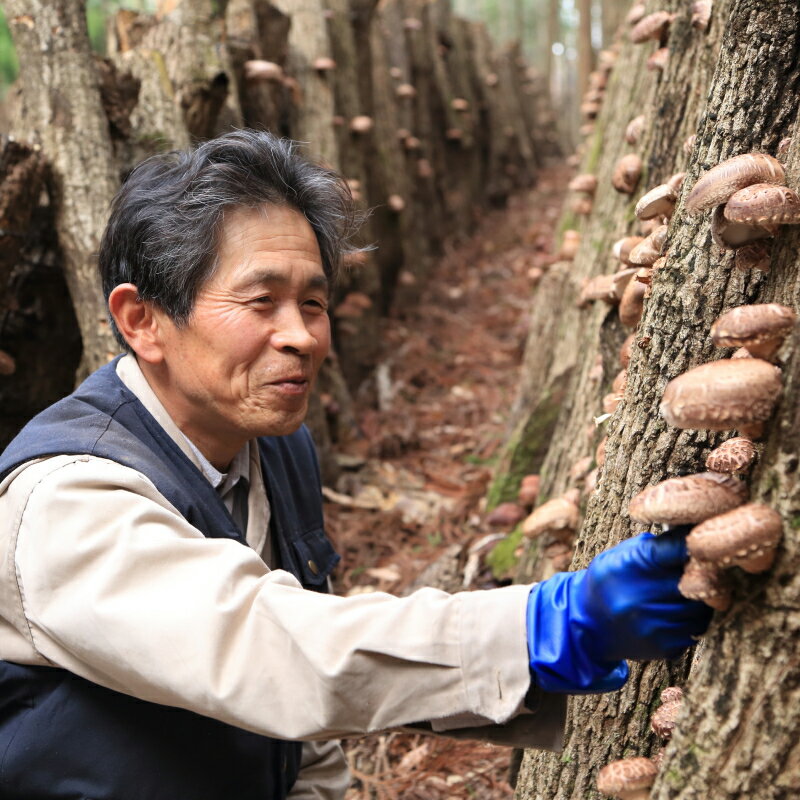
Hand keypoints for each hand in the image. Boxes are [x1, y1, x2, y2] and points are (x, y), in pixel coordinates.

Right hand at [526, 531, 711, 693]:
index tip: (699, 545)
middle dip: (703, 575)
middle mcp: (640, 596)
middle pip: (696, 581)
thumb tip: (691, 535)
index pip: (677, 549)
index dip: (692, 546)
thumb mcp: (620, 555)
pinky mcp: (663, 647)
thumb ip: (653, 546)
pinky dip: (693, 621)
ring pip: (701, 609)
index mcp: (630, 566)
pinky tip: (680, 613)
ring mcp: (652, 625)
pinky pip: (695, 631)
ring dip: (701, 600)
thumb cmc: (609, 580)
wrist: (587, 623)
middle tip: (703, 570)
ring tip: (691, 593)